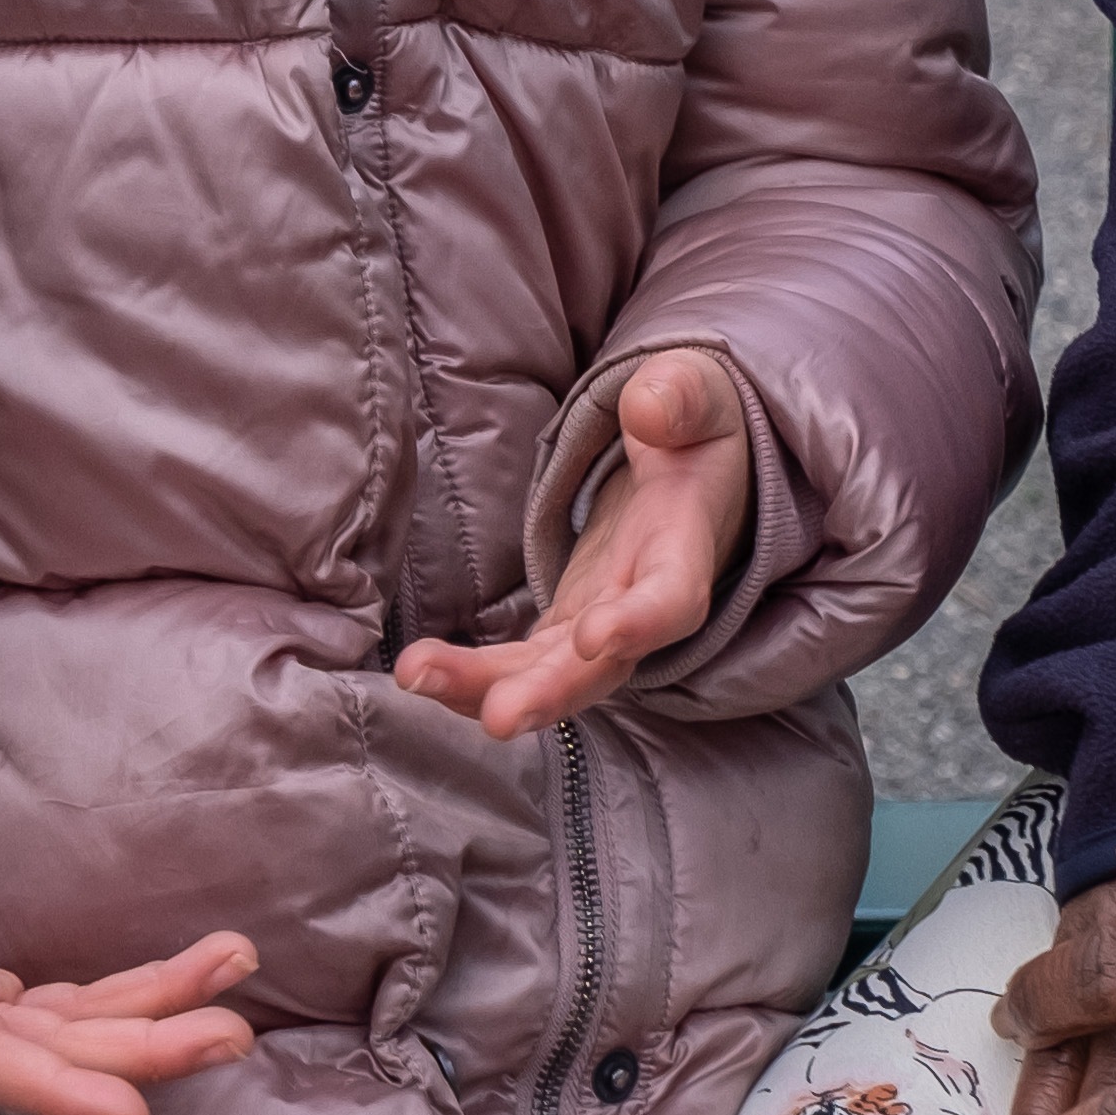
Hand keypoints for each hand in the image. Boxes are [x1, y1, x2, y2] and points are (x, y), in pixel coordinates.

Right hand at [0, 740, 259, 1114]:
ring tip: (236, 992)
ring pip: (70, 1034)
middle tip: (234, 1032)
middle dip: (145, 1050)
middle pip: (51, 1057)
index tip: (135, 1112)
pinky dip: (129, 995)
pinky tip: (189, 981)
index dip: (62, 1092)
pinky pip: (66, 1007)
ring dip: (154, 1019)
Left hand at [396, 349, 755, 737]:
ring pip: (548, 673)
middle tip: (496, 717)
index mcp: (683, 547)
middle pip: (601, 667)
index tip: (592, 638)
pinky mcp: (564, 627)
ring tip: (416, 677)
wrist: (689, 472)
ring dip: (484, 687)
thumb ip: (680, 398)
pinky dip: (473, 676)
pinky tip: (419, 674)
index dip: (639, 624)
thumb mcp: (699, 397)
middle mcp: (643, 604)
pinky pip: (520, 663)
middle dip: (548, 692)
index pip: (671, 598)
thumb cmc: (694, 431)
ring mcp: (600, 623)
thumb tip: (649, 407)